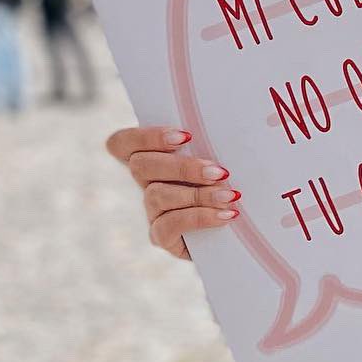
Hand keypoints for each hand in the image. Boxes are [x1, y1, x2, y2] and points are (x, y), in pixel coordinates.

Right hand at [105, 124, 241, 259]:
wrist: (239, 230)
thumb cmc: (229, 182)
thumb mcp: (220, 159)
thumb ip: (212, 144)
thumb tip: (230, 124)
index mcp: (156, 157)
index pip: (123, 143)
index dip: (144, 137)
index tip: (184, 137)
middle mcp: (147, 183)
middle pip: (140, 166)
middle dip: (182, 166)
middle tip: (218, 171)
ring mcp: (152, 211)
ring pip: (156, 195)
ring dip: (197, 194)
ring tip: (230, 195)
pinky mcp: (162, 237)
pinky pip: (168, 225)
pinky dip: (200, 217)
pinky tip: (226, 215)